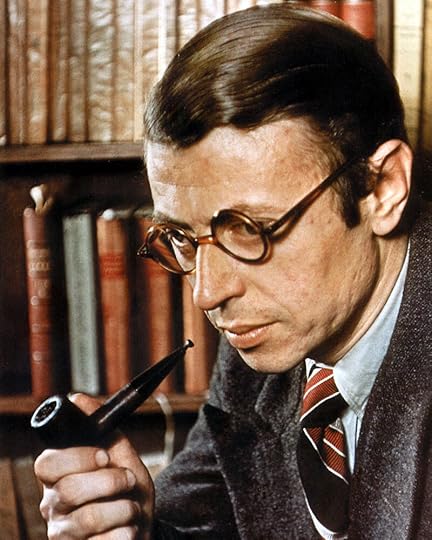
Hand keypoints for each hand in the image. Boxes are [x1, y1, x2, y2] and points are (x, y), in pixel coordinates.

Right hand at [34, 393, 154, 538]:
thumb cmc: (128, 490)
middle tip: (128, 481)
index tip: (104, 456)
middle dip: (109, 482)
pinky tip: (128, 530)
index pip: (47, 463)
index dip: (77, 458)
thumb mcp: (122, 456)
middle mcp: (53, 504)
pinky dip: (124, 534)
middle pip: (68, 490)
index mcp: (59, 475)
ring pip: (86, 519)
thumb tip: (78, 398)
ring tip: (132, 508)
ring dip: (122, 509)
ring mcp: (62, 533)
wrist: (143, 526)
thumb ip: (103, 429)